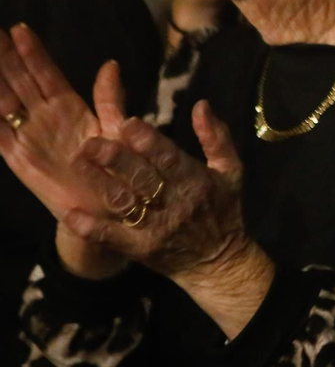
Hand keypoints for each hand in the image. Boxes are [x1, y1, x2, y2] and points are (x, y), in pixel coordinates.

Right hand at [0, 24, 132, 275]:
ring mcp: (30, 138)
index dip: (33, 53)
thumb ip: (110, 99)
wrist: (111, 209)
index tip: (20, 28)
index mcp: (69, 108)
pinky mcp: (21, 161)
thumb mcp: (117, 129)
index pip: (47, 74)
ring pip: (6, 103)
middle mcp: (46, 119)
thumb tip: (110, 64)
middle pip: (21, 82)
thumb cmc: (119, 168)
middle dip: (6, 59)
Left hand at [63, 102, 272, 337]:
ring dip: (99, 183)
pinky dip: (90, 227)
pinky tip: (70, 214)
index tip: (127, 123)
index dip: (148, 141)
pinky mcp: (139, 248)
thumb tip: (201, 104)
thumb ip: (216, 137)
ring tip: (77, 163)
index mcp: (197, 182)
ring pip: (123, 203)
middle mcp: (175, 204)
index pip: (170, 158)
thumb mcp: (231, 171)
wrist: (216, 262)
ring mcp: (154, 228)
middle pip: (141, 178)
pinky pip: (111, 237)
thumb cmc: (222, 209)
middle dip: (115, 159)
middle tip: (90, 142)